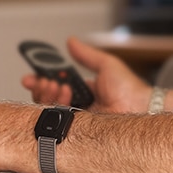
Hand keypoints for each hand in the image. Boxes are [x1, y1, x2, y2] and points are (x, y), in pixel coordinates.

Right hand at [21, 37, 151, 113]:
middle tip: (47, 80)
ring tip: (58, 86)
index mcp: (86, 91)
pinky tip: (64, 97)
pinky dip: (56, 107)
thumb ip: (86, 55)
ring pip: (50, 111)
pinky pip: (58, 122)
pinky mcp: (78, 131)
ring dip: (49, 95)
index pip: (57, 87)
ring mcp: (78, 120)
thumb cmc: (131, 88)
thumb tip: (71, 41)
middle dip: (42, 88)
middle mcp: (80, 106)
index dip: (41, 82)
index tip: (30, 77)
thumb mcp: (106, 65)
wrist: (142, 107)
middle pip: (49, 100)